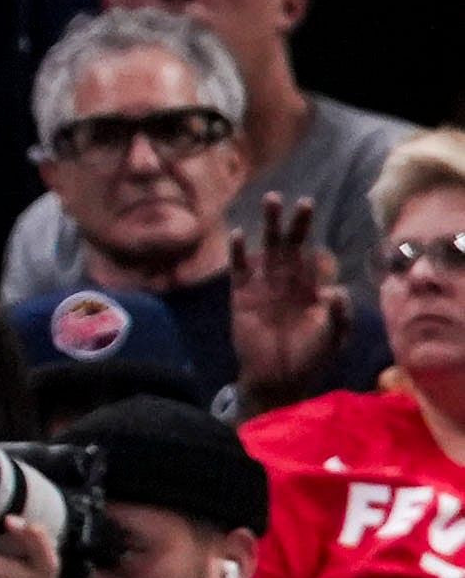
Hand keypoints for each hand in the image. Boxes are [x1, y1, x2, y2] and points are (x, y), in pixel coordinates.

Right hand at [231, 191, 344, 388]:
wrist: (278, 378)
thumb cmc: (309, 358)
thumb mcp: (332, 337)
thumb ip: (338, 315)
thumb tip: (337, 290)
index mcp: (309, 288)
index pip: (310, 253)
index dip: (309, 231)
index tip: (309, 207)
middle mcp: (286, 282)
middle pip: (289, 245)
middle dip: (292, 222)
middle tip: (294, 199)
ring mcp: (263, 288)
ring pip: (265, 250)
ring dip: (268, 226)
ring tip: (270, 201)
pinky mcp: (241, 297)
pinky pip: (240, 270)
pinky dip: (240, 253)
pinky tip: (241, 235)